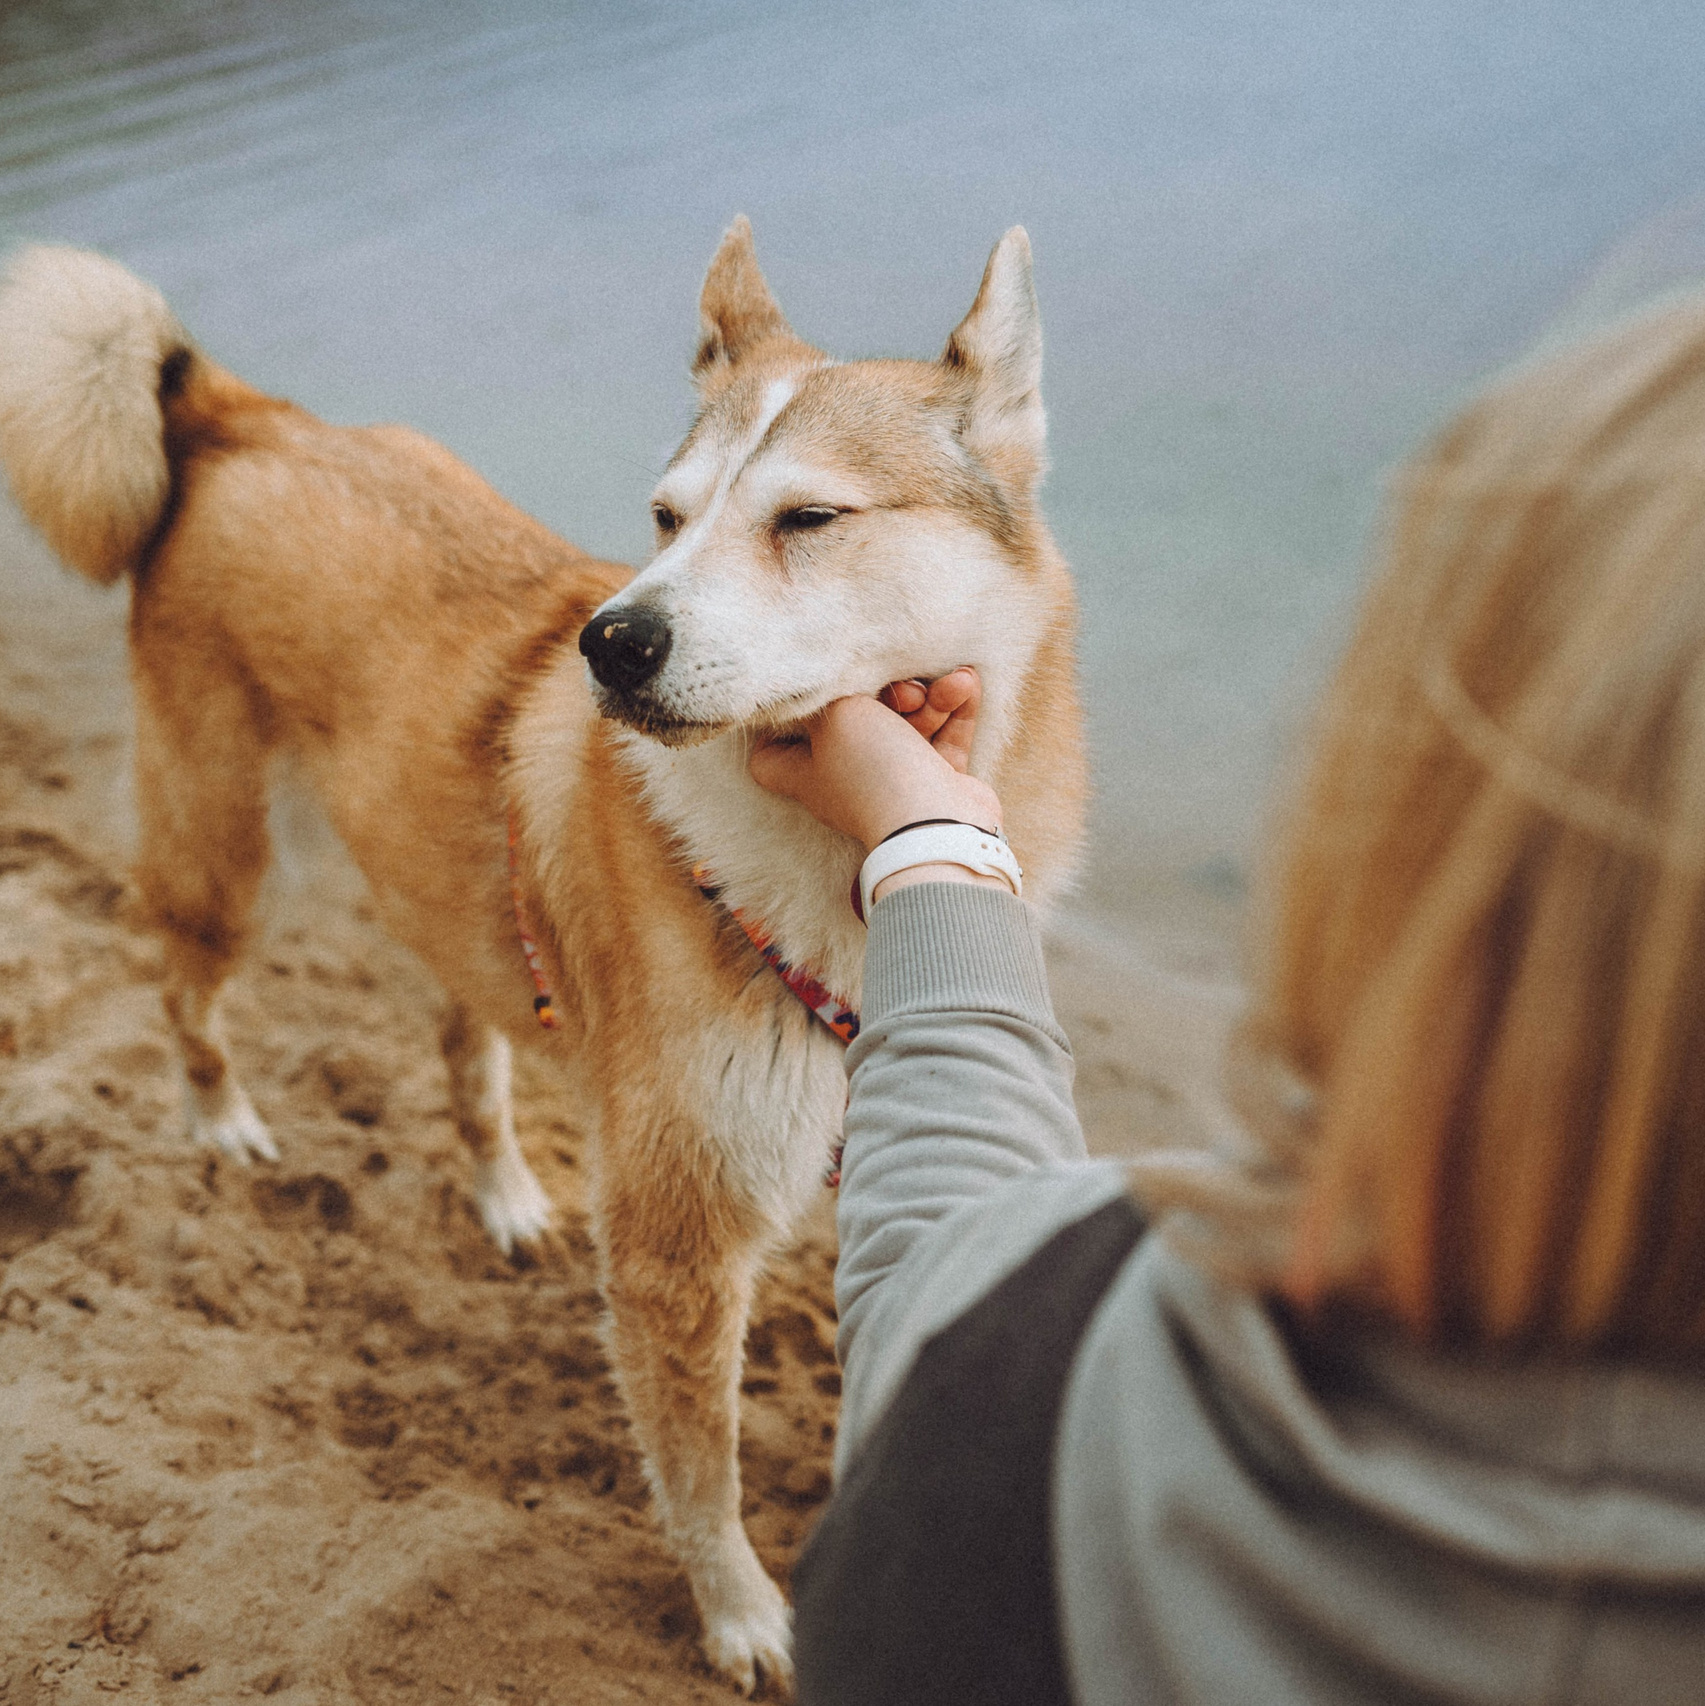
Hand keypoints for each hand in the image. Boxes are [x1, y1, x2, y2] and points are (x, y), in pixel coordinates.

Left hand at [748, 667, 1002, 852]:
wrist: (937, 825)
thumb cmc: (874, 770)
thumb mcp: (837, 715)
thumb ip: (831, 690)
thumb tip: (828, 678)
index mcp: (807, 772)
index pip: (770, 759)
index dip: (776, 730)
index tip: (797, 702)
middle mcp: (847, 778)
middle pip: (856, 724)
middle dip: (886, 696)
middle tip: (904, 690)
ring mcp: (894, 781)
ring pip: (908, 724)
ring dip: (932, 697)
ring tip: (953, 684)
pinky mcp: (937, 781)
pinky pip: (944, 736)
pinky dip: (955, 709)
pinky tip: (968, 682)